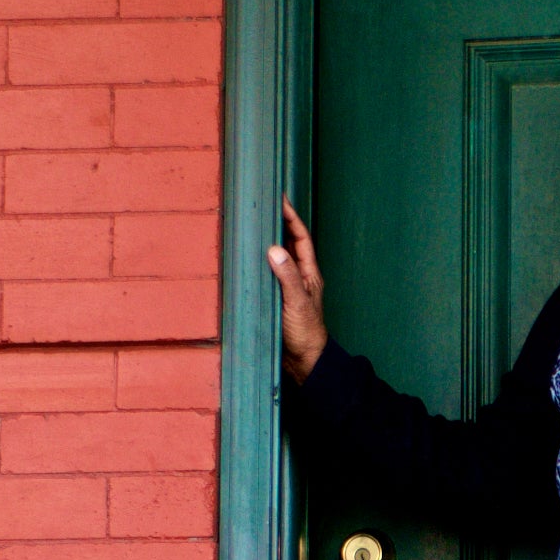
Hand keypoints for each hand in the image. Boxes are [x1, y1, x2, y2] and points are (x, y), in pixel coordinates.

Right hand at [268, 196, 328, 380]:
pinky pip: (270, 273)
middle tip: (265, 205)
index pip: (301, 238)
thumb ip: (286, 276)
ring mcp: (289, 287)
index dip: (291, 217)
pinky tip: (250, 257)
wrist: (304, 361)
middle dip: (279, 223)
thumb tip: (274, 249)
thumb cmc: (306, 333)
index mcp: (309, 273)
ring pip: (280, 257)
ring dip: (270, 240)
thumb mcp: (296, 302)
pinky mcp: (278, 298)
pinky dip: (262, 261)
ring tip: (256, 223)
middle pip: (290, 243)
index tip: (280, 199)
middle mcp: (300, 276)